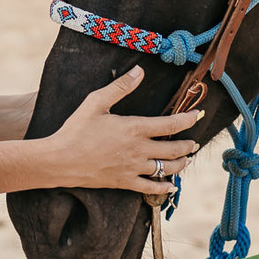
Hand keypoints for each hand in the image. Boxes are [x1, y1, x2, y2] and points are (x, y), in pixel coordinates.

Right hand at [41, 65, 202, 194]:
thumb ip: (120, 87)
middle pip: (173, 149)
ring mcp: (133, 168)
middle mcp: (138, 150)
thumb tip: (139, 71)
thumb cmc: (76, 129)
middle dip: (188, 145)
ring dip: (180, 163)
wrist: (60, 160)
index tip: (198, 115)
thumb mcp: (96, 102)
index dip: (188, 119)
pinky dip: (164, 187)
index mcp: (134, 129)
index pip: (171, 124)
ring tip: (187, 159)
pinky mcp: (124, 182)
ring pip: (166, 169)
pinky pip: (150, 188)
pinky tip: (171, 186)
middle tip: (195, 142)